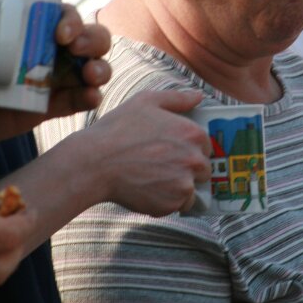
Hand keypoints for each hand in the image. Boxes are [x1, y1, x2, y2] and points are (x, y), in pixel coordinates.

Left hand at [0, 0, 111, 148]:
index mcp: (26, 25)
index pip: (60, 14)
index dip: (70, 18)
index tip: (60, 31)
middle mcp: (45, 48)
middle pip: (88, 38)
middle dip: (93, 40)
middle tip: (75, 48)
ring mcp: (49, 79)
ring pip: (91, 68)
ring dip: (99, 68)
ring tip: (90, 76)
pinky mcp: (46, 108)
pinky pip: (76, 101)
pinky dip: (90, 98)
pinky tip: (90, 98)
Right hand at [84, 87, 212, 215]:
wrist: (95, 163)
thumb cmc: (118, 130)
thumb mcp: (146, 101)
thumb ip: (177, 98)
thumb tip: (198, 96)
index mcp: (193, 133)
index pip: (206, 145)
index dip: (191, 147)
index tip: (174, 150)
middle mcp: (194, 159)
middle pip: (203, 169)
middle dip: (188, 168)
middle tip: (162, 165)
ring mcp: (185, 184)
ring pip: (192, 189)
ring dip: (179, 186)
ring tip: (153, 178)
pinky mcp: (172, 204)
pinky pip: (178, 205)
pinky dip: (167, 201)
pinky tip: (148, 189)